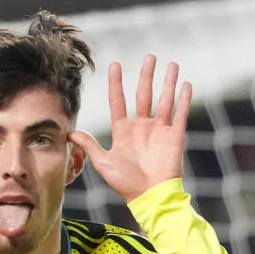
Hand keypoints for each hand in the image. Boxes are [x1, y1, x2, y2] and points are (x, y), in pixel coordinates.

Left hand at [68, 55, 191, 202]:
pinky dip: (183, 99)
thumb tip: (69, 131)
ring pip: (164, 100)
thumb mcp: (103, 162)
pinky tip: (185, 83)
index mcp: (123, 131)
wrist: (150, 197)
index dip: (116, 83)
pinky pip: (180, 113)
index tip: (115, 64)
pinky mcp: (174, 136)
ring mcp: (159, 130)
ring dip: (168, 82)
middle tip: (149, 56)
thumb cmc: (125, 183)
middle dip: (146, 75)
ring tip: (171, 63)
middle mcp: (142, 127)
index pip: (119, 101)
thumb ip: (89, 145)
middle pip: (143, 95)